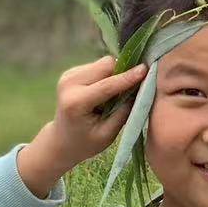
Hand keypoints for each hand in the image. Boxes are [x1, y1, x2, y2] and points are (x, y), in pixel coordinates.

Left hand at [16, 59, 148, 197]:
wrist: (61, 141)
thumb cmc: (86, 143)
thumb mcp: (107, 134)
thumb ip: (123, 111)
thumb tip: (141, 87)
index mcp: (76, 102)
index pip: (107, 85)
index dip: (128, 77)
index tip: (147, 69)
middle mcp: (69, 84)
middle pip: (106, 65)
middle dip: (123, 71)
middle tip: (134, 86)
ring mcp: (68, 75)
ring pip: (103, 63)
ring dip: (115, 73)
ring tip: (115, 94)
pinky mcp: (72, 72)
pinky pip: (98, 66)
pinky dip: (107, 75)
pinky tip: (105, 91)